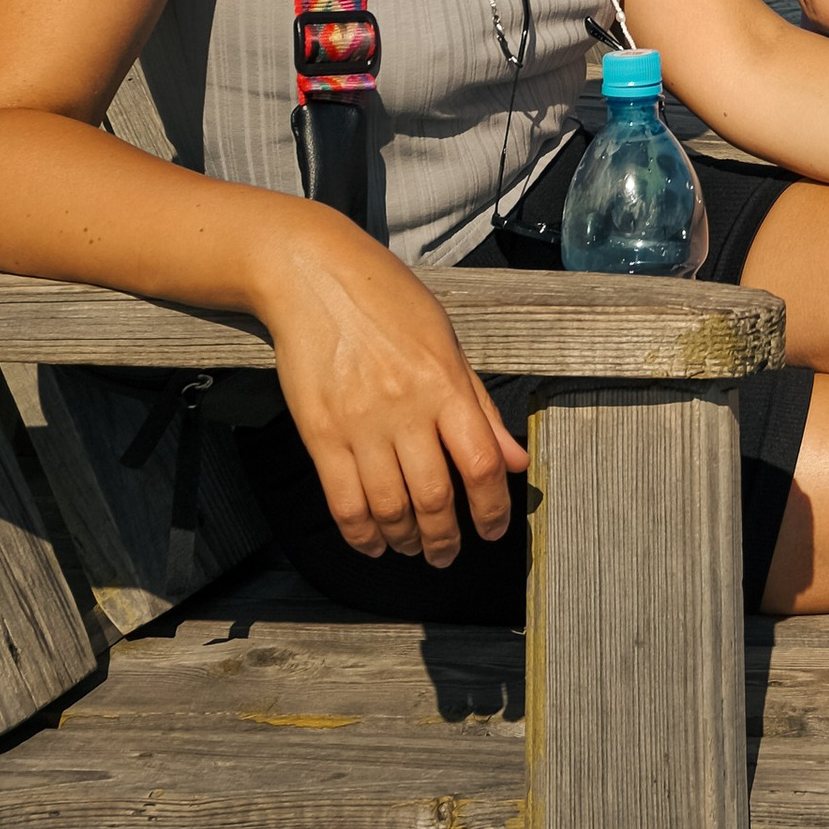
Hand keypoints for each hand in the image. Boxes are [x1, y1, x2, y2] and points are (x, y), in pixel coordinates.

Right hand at [254, 217, 525, 564]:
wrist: (313, 274)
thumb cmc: (385, 299)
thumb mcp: (445, 340)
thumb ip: (480, 404)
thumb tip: (516, 459)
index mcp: (445, 382)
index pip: (480, 464)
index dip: (492, 509)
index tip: (492, 530)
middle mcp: (405, 408)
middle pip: (434, 497)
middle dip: (446, 538)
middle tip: (448, 554)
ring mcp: (360, 423)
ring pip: (389, 508)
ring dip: (405, 541)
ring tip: (412, 548)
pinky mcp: (319, 432)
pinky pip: (344, 501)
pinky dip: (361, 534)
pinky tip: (372, 543)